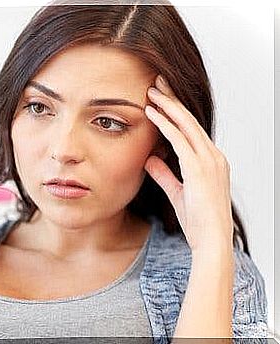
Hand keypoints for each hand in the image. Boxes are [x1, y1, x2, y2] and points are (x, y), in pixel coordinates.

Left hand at [143, 75, 233, 252]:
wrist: (211, 241)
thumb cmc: (199, 222)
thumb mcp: (177, 192)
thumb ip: (164, 174)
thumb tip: (150, 159)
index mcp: (211, 161)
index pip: (191, 130)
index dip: (176, 112)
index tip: (161, 99)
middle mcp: (213, 156)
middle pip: (190, 120)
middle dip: (173, 99)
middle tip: (157, 82)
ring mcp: (209, 160)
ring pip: (186, 124)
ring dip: (167, 105)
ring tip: (151, 90)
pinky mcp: (199, 168)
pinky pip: (179, 139)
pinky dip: (164, 124)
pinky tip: (151, 113)